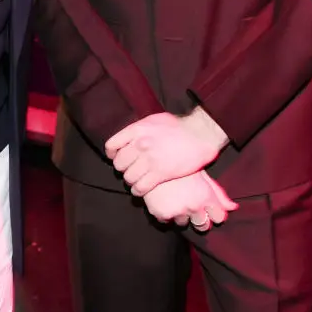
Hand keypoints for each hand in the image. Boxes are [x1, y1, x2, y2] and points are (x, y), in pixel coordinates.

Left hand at [106, 109, 228, 195]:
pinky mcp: (160, 173)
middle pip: (119, 164)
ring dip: (131, 181)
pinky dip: (138, 191)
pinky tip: (141, 189)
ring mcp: (150, 159)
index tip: (117, 158)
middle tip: (131, 170)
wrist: (200, 134)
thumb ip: (140, 129)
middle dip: (123, 169)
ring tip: (137, 180)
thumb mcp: (155, 120)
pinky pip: (140, 188)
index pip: (111, 146)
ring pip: (128, 177)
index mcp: (137, 129)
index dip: (113, 155)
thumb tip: (131, 136)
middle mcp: (140, 144)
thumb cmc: (180, 126)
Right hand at [142, 171, 237, 230]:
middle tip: (190, 206)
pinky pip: (165, 221)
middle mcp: (194, 206)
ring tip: (174, 199)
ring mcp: (177, 211)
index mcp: (206, 196)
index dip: (214, 214)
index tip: (208, 209)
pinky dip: (164, 213)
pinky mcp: (161, 213)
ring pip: (183, 223)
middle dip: (200, 219)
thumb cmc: (180, 163)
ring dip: (180, 215)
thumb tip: (234, 207)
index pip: (220, 217)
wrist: (153, 156)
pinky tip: (163, 200)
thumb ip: (218, 193)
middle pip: (203, 226)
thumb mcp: (202, 175)